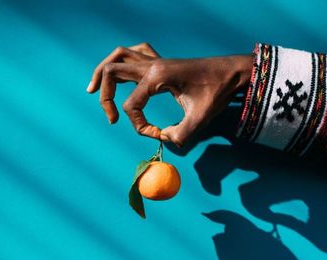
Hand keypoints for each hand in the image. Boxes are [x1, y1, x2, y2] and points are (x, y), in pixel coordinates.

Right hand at [87, 43, 251, 146]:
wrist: (233, 71)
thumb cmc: (218, 92)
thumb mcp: (200, 117)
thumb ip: (180, 134)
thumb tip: (165, 139)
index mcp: (157, 77)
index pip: (132, 105)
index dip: (140, 126)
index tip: (158, 135)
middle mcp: (152, 64)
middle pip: (112, 72)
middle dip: (105, 96)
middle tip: (111, 118)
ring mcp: (156, 59)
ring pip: (119, 56)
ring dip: (104, 72)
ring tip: (94, 90)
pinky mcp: (162, 60)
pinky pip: (136, 52)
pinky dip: (123, 61)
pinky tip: (123, 74)